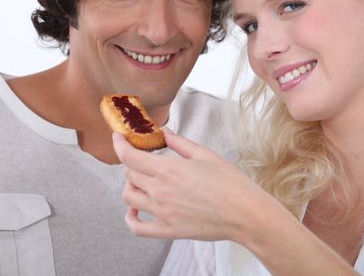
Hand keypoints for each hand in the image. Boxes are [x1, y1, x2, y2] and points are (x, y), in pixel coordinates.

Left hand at [112, 129, 263, 241]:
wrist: (245, 213)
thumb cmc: (230, 183)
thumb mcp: (205, 155)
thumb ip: (180, 143)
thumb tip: (164, 132)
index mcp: (169, 169)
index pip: (130, 156)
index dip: (119, 144)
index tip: (118, 138)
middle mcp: (160, 191)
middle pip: (130, 174)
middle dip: (131, 162)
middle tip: (141, 158)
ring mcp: (162, 213)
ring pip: (129, 196)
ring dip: (130, 185)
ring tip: (141, 180)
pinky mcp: (167, 230)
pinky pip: (137, 227)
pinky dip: (130, 218)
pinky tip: (135, 210)